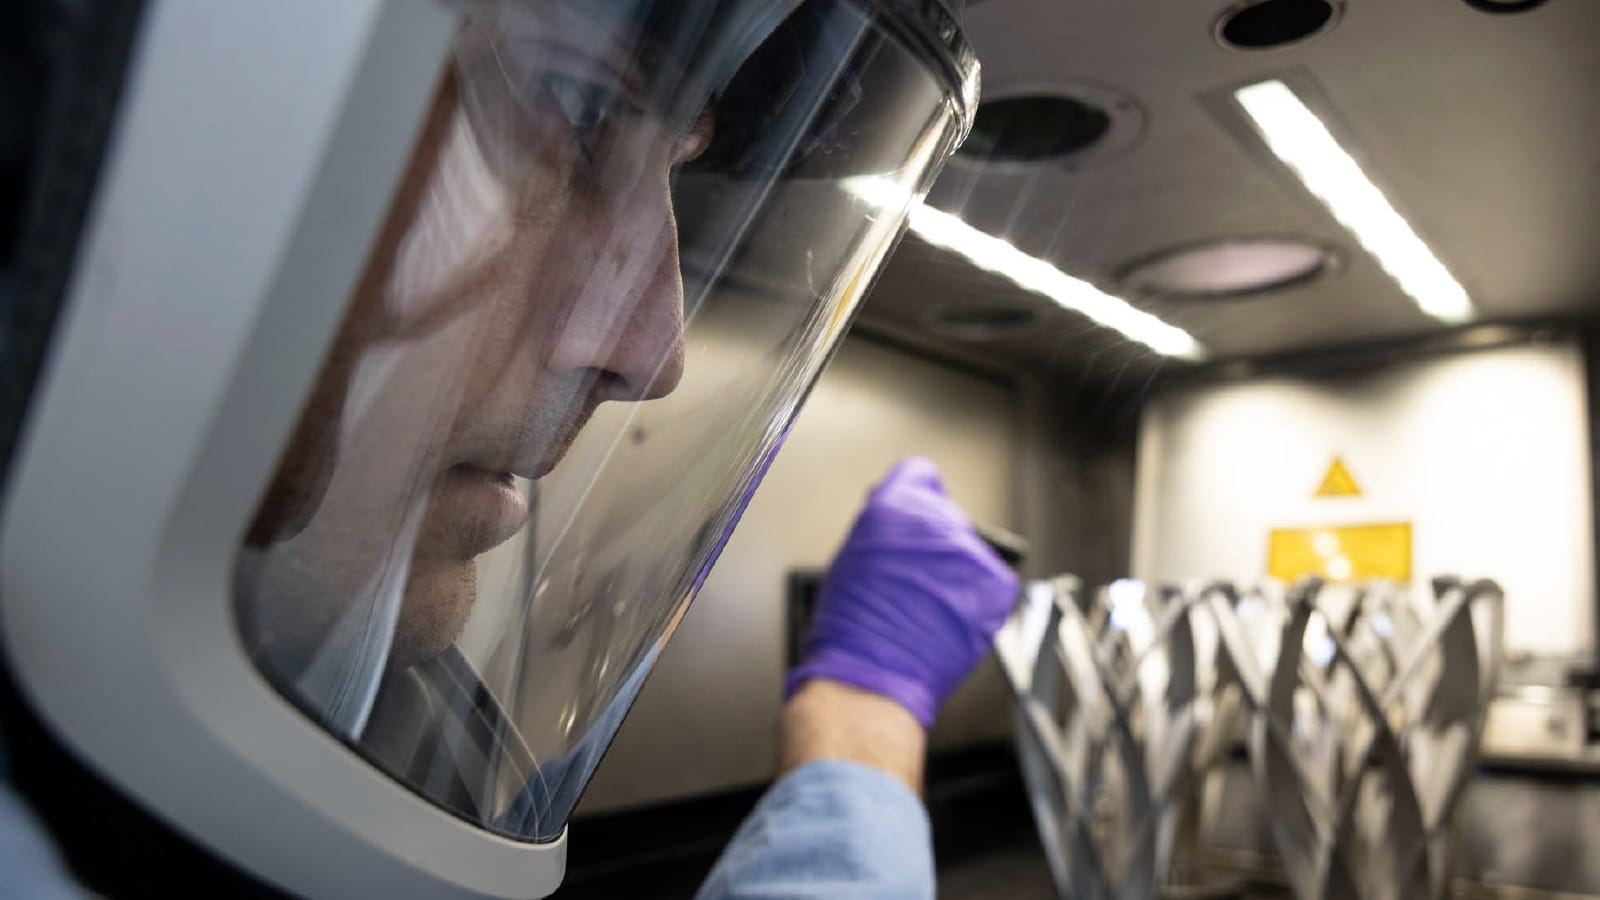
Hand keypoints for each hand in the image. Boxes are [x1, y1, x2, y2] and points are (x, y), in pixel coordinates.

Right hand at [786, 457, 1018, 727]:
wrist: (873, 676)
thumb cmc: (852, 630)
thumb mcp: (851, 559)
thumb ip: (884, 531)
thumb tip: (901, 527)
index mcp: (892, 506)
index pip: (919, 474)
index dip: (916, 496)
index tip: (918, 512)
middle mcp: (935, 520)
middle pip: (946, 518)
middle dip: (935, 546)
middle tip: (913, 583)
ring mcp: (969, 551)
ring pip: (970, 555)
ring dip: (956, 577)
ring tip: (926, 610)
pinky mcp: (996, 583)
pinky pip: (992, 585)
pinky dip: (976, 603)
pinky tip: (947, 621)